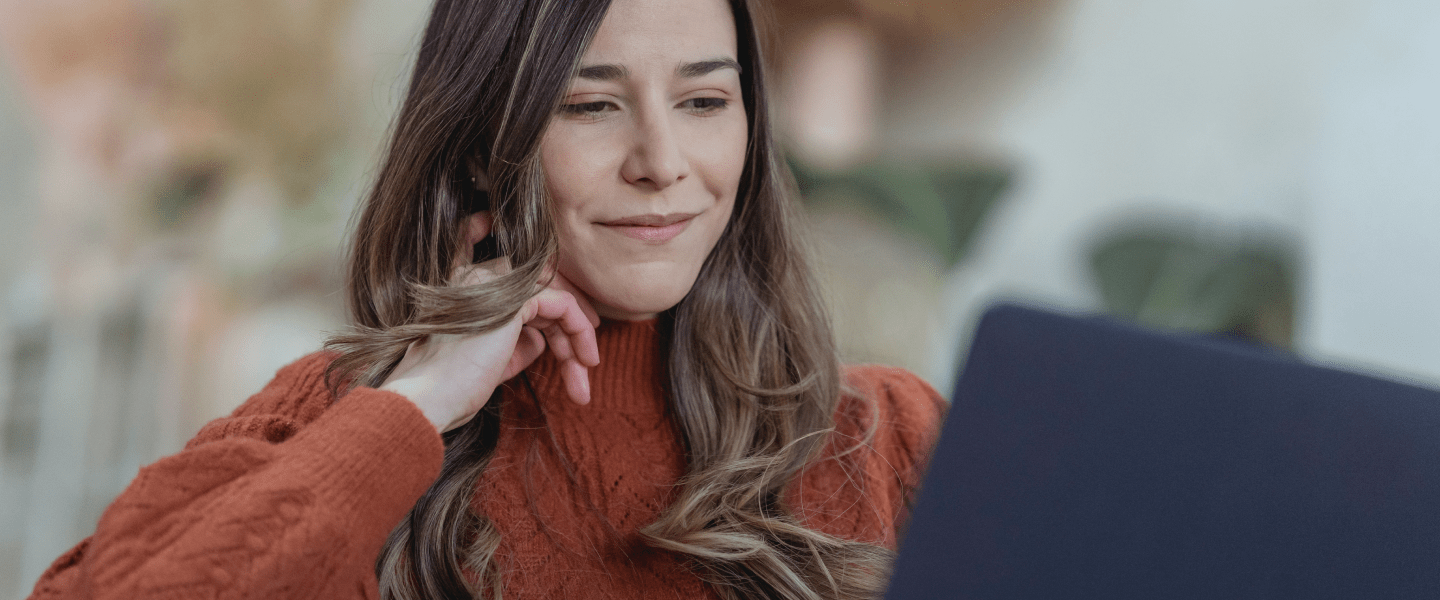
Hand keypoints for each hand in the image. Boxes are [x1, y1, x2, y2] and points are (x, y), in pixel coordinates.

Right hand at [379, 212, 600, 432]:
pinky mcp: (514, 296)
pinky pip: (563, 305)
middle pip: (543, 295)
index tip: (571, 341)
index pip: (521, 282)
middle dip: (569, 334)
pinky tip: (585, 360)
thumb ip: (517, 342)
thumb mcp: (492, 360)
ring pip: (557, 300)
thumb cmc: (453, 386)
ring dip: (578, 338)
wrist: (429, 397)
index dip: (552, 306)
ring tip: (586, 376)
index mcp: (469, 287)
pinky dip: (579, 330)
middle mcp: (480, 275)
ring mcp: (496, 281)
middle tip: (585, 367)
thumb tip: (543, 340)